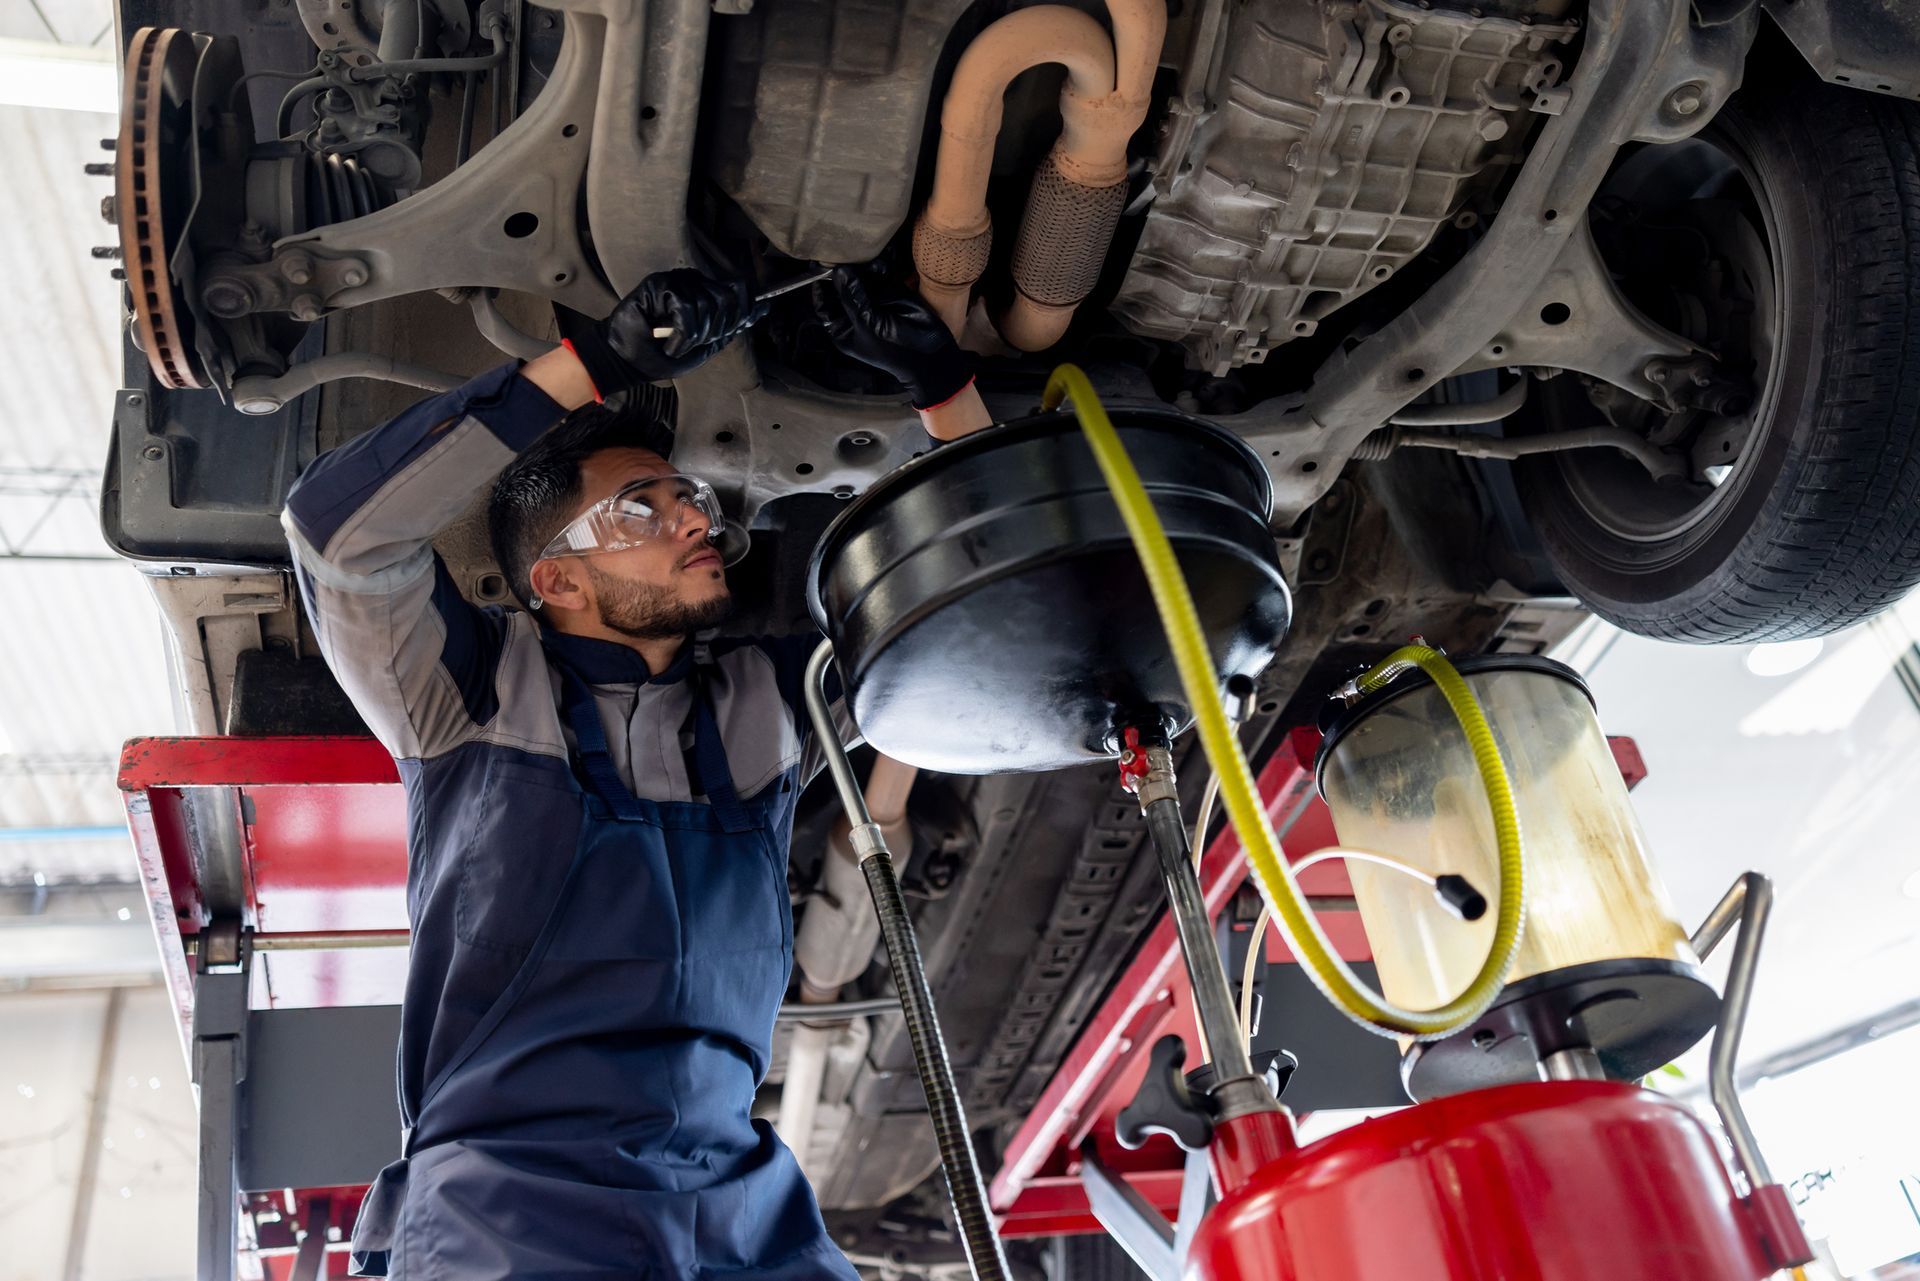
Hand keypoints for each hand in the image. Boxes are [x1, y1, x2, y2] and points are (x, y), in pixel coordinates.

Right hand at [567, 268, 765, 402]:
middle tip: (692, 342)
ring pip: (708, 305)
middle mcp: (693, 282)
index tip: (725, 333)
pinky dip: (681, 335)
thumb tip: (763, 307)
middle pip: (729, 298)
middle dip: (714, 330)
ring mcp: (676, 281)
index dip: (743, 313)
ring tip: (675, 344)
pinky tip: (668, 342)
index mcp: (705, 292)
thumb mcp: (705, 345)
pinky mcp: (659, 284)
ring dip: (694, 336)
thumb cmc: (661, 355)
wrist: (627, 361)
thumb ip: (730, 326)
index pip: (739, 290)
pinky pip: (687, 309)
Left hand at [811, 266, 971, 410]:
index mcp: (843, 327)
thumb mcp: (868, 325)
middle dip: (843, 272)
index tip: (818, 266)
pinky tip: (881, 264)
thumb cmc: (892, 349)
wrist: (929, 354)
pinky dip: (880, 267)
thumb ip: (853, 298)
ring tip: (864, 258)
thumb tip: (839, 272)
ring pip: (862, 278)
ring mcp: (873, 301)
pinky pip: (882, 276)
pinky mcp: (891, 291)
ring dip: (863, 267)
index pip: (824, 304)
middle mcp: (855, 312)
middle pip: (842, 287)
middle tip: (841, 254)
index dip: (820, 286)